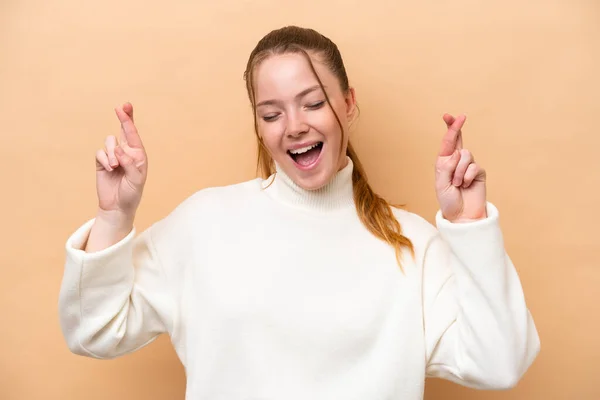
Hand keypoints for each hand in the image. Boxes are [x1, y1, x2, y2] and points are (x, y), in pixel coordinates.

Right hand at [95, 102, 147, 219]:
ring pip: (109, 142)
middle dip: (123, 118)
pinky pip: (100, 153)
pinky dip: (104, 160)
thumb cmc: (131, 194)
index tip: (124, 107)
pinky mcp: (102, 162)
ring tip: (115, 166)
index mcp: (138, 155)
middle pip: (123, 130)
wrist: (117, 207)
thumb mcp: (136, 180)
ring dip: (112, 153)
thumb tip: (119, 150)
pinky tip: (109, 169)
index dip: (129, 120)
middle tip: (120, 108)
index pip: (134, 134)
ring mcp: (113, 157)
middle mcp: (126, 153)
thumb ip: (130, 164)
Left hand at [434, 113, 486, 222]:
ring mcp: (468, 166)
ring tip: (457, 184)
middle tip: (460, 116)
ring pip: (465, 155)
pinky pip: (473, 167)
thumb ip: (446, 167)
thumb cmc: (448, 201)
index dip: (449, 128)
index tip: (448, 115)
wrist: (462, 215)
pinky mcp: (479, 173)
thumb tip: (456, 153)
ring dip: (459, 171)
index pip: (447, 143)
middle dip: (456, 127)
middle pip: (458, 140)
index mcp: (444, 162)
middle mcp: (456, 161)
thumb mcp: (441, 183)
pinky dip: (467, 177)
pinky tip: (465, 186)